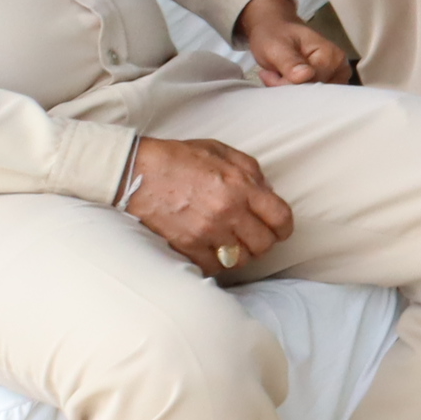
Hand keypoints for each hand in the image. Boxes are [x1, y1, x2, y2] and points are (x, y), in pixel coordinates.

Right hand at [121, 135, 293, 277]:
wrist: (136, 172)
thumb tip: (268, 194)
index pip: (280, 217)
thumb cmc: (179, 158)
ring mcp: (206, 231)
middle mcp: (228, 211)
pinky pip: (212, 267)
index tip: (280, 230)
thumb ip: (251, 172)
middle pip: (264, 244)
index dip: (284, 228)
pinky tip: (212, 253)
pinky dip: (216, 264)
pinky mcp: (186, 245)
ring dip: (240, 255)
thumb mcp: (223, 152)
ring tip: (232, 246)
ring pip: (240, 260)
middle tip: (253, 238)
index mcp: (241, 186)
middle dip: (263, 242)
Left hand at [234, 0, 350, 88]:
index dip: (286, 84)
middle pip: (312, 93)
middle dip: (287, 88)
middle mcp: (340, 67)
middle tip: (271, 74)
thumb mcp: (276, 46)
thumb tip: (306, 76)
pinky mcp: (331, 82)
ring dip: (289, 91)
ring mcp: (338, 76)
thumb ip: (290, 62)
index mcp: (331, 55)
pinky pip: (312, 96)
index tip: (268, 74)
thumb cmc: (276, 36)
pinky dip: (294, 92)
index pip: (309, 84)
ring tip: (278, 74)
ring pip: (310, 97)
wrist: (277, 29)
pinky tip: (285, 79)